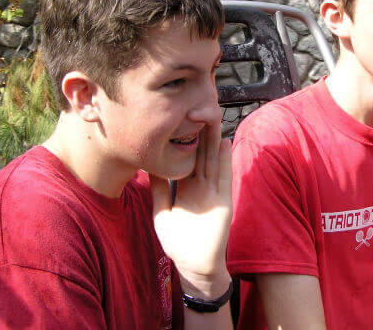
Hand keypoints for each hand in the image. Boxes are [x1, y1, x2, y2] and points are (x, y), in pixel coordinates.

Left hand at [150, 122, 231, 298]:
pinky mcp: (222, 200)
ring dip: (214, 138)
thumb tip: (148, 166)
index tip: (178, 117)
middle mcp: (201, 184)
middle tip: (197, 107)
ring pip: (212, 159)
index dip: (184, 138)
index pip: (186, 157)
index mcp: (186, 186)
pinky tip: (224, 143)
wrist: (193, 265)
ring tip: (213, 116)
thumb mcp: (162, 212)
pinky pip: (223, 176)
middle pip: (201, 153)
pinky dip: (224, 160)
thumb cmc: (178, 241)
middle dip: (200, 131)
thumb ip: (158, 190)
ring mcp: (213, 191)